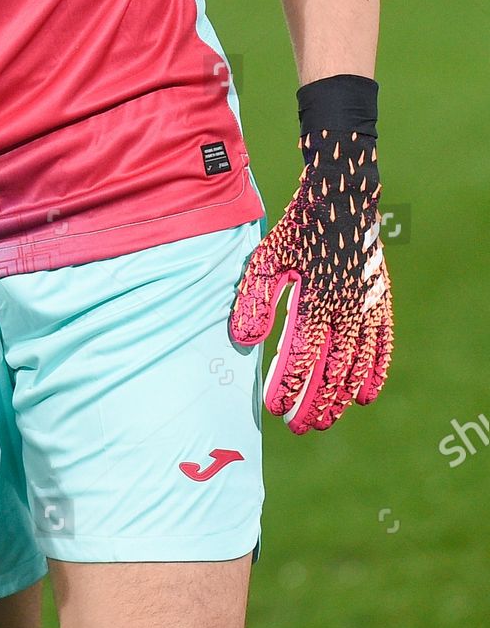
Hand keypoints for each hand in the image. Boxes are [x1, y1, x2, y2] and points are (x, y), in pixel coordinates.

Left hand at [230, 123, 392, 432]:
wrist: (339, 200)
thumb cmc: (296, 231)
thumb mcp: (266, 259)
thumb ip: (254, 301)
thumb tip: (245, 342)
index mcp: (315, 300)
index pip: (302, 357)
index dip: (289, 387)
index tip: (273, 409)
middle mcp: (347, 310)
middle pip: (333, 372)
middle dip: (315, 403)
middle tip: (298, 427)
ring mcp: (368, 308)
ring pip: (358, 366)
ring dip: (341, 397)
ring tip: (325, 419)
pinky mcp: (380, 302)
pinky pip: (382, 346)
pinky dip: (375, 373)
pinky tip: (366, 396)